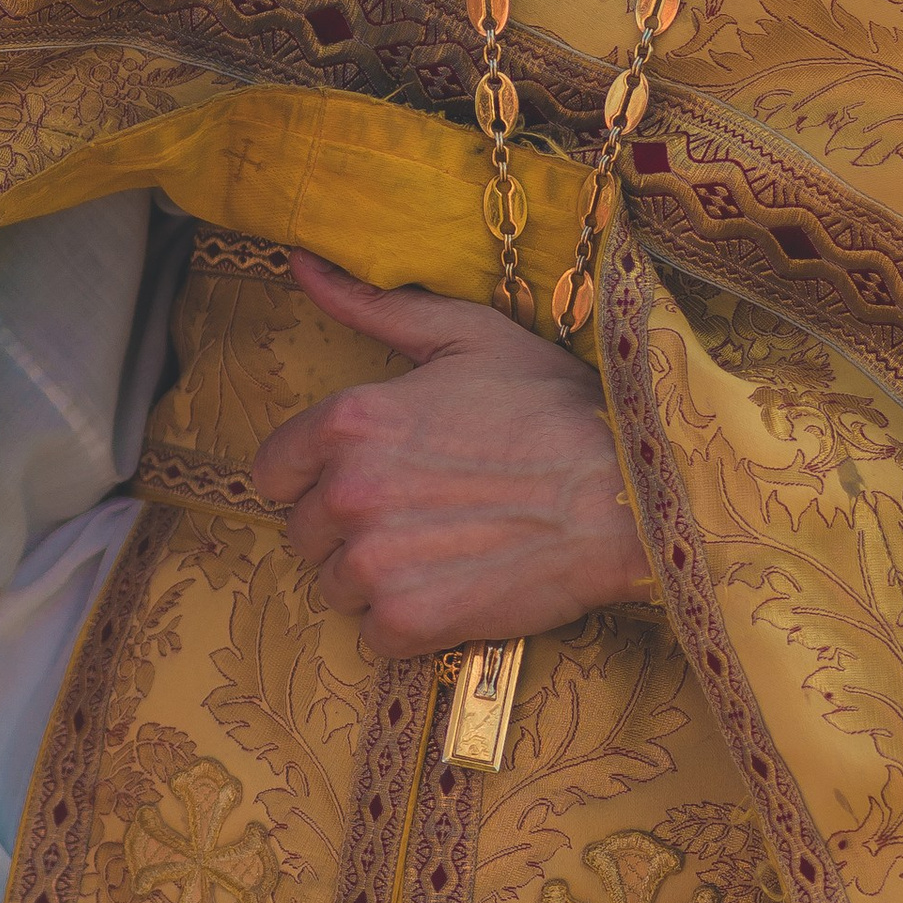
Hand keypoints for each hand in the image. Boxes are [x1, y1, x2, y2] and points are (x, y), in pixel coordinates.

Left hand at [248, 250, 653, 658]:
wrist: (629, 494)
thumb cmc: (554, 409)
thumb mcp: (465, 335)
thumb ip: (373, 308)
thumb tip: (302, 268)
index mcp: (349, 421)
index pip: (273, 471)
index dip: (314, 477)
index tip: (364, 479)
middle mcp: (348, 492)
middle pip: (303, 533)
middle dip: (349, 528)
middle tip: (420, 514)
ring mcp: (375, 562)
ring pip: (336, 586)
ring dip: (377, 577)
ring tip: (444, 550)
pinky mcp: (410, 620)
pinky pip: (375, 634)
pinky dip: (409, 623)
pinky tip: (458, 588)